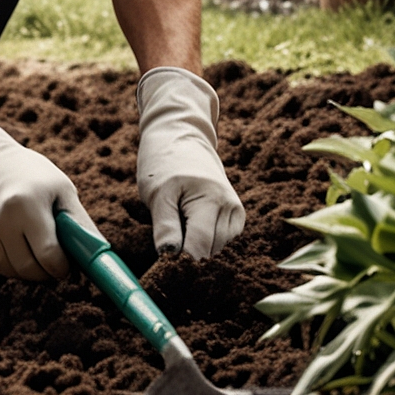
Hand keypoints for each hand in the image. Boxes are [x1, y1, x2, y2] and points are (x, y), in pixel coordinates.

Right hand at [0, 104, 96, 280]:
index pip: (49, 255)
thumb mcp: (59, 187)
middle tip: (55, 261)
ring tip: (38, 252)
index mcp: (29, 203)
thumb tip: (99, 252)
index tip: (68, 263)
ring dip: (31, 271)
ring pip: (15, 272)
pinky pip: (1, 266)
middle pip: (31, 269)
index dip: (63, 266)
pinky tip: (20, 247)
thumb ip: (79, 221)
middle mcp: (5, 218)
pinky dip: (14, 264)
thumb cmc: (28, 173)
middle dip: (48, 272)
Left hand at [136, 67, 244, 260]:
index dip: (179, 258)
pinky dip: (204, 238)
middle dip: (186, 247)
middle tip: (171, 221)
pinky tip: (193, 218)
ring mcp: (236, 212)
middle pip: (207, 252)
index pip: (199, 248)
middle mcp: (230, 208)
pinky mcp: (237, 216)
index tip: (164, 253)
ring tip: (182, 214)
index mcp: (210, 200)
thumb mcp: (157, 193)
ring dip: (195, 242)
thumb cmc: (164, 164)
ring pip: (214, 250)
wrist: (183, 137)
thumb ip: (165, 226)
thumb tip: (169, 257)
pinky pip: (219, 243)